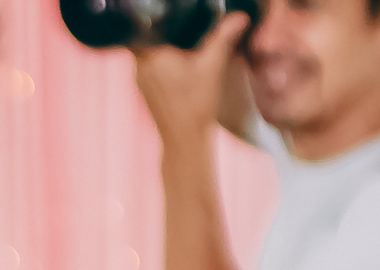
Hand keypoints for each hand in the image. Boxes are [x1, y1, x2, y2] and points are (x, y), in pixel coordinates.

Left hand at [132, 13, 248, 146]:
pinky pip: (149, 65)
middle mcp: (139, 64)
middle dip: (166, 31)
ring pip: (148, 50)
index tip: (179, 21)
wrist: (185, 141)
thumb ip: (223, 38)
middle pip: (148, 35)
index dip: (163, 18)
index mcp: (151, 53)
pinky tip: (178, 66)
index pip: (148, 23)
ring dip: (163, 47)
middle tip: (185, 34)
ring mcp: (139, 77)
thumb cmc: (196, 106)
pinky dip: (162, 62)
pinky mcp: (143, 88)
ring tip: (183, 49)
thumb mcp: (213, 67)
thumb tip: (240, 17)